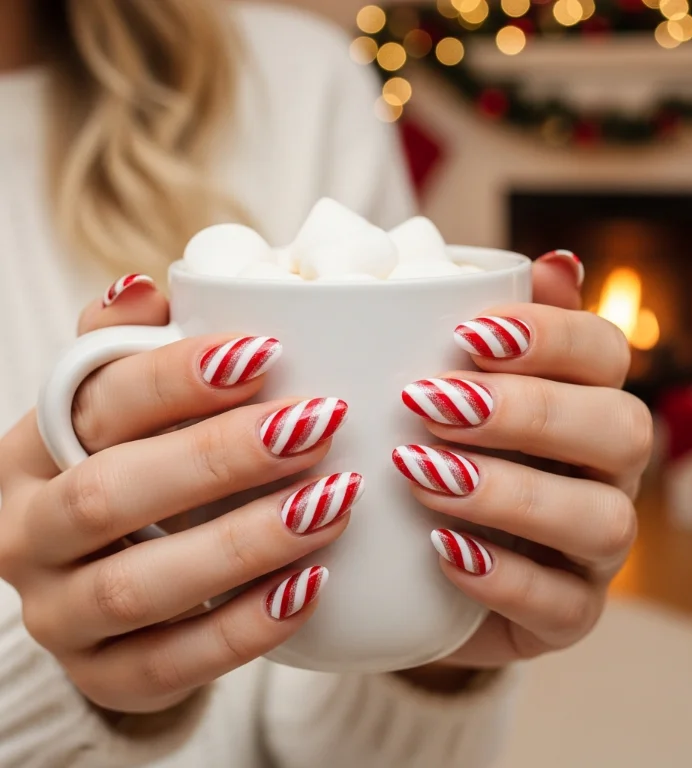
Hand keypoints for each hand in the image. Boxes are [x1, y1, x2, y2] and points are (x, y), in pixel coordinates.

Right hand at [0, 277, 357, 713]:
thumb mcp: (117, 407)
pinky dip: (245, 628)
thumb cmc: (129, 465)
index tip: (268, 352)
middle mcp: (28, 533)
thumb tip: (143, 288)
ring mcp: (59, 614)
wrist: (105, 575)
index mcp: (33, 449)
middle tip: (316, 426)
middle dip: (219, 458)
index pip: (96, 403)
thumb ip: (127, 350)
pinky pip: (170, 665)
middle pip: (111, 494)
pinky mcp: (104, 675)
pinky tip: (312, 586)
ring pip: (140, 586)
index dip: (178, 376)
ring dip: (245, 543)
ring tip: (332, 504)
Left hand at [395, 252, 650, 669]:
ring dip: (513, 493)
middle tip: (431, 404)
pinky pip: (566, 606)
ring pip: (603, 520)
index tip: (468, 334)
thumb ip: (495, 331)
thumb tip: (556, 264)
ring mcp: (595, 546)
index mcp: (585, 399)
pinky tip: (442, 550)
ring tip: (423, 478)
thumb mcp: (445, 387)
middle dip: (529, 412)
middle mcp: (606, 469)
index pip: (604, 352)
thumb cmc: (431, 449)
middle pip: (620, 428)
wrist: (408, 564)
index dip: (549, 337)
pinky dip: (505, 578)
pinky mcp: (569, 613)